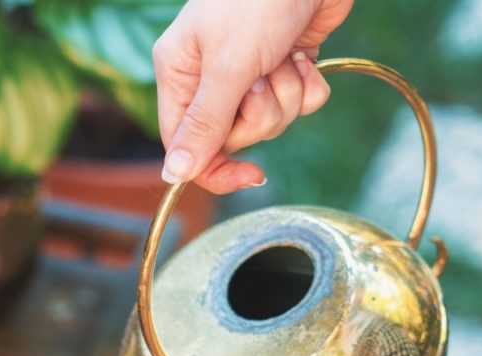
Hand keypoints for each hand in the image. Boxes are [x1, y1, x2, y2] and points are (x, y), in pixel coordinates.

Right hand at [154, 0, 353, 193]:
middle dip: (260, 114)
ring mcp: (248, 73)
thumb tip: (173, 174)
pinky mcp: (284, 65)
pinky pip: (300, 103)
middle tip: (263, 78)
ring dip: (287, 95)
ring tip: (284, 58)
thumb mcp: (227, 67)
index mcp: (179, 74)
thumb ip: (203, 124)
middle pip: (233, 136)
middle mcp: (209, 78)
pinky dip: (308, 84)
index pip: (186, 145)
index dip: (216, 167)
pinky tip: (303, 55)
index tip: (250, 174)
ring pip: (271, 122)